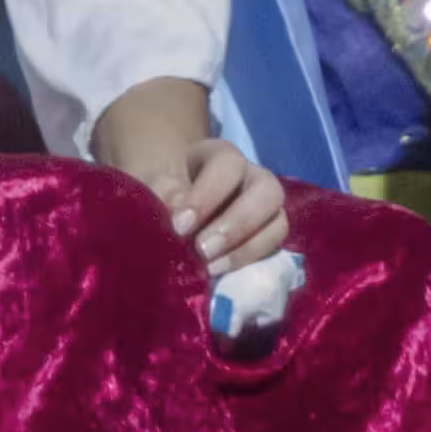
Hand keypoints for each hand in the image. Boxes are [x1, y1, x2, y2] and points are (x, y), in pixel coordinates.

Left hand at [152, 137, 294, 275]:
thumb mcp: (151, 187)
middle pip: (268, 190)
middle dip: (236, 223)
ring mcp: (266, 210)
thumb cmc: (160, 194)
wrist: (168, 211)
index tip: (180, 225)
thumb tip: (176, 216)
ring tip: (212, 269)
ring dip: (248, 249)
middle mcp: (252, 178)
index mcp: (221, 156)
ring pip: (278, 223)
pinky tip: (221, 275)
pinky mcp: (267, 239)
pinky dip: (250, 264)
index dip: (207, 195)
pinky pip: (274, 251)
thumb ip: (159, 195)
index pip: (228, 164)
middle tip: (203, 250)